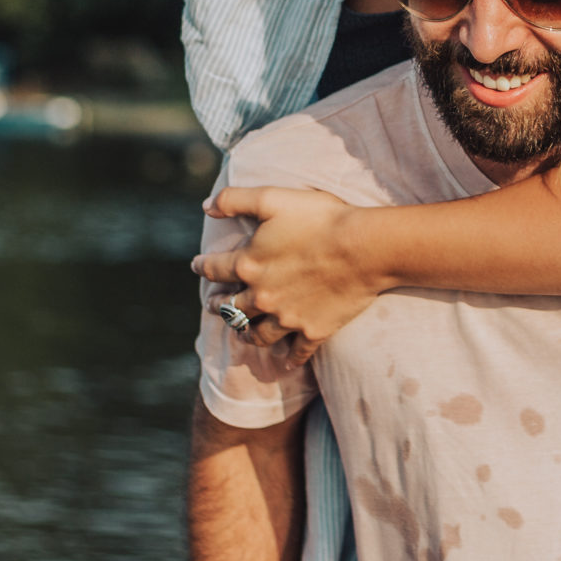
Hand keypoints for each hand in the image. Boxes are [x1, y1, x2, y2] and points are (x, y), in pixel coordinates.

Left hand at [194, 187, 386, 363]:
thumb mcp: (273, 198)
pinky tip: (285, 363)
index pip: (215, 269)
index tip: (197, 266)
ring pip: (257, 334)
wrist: (364, 248)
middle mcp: (262, 297)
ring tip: (242, 332)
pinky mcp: (313, 331)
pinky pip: (296, 352)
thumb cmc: (320, 218)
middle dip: (218, 305)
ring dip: (246, 333)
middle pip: (231, 307)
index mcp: (249, 264)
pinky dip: (289, 359)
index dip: (202, 266)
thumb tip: (206, 206)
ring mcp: (287, 318)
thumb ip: (235, 199)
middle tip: (213, 304)